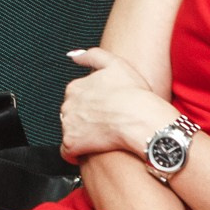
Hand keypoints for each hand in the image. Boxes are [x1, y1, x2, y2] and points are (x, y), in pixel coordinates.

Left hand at [60, 46, 173, 160]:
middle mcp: (67, 105)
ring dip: (81, 135)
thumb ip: (91, 56)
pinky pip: (68, 151)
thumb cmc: (134, 93)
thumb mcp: (115, 64)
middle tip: (104, 124)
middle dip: (84, 119)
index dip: (90, 104)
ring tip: (102, 137)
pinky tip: (90, 151)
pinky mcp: (72, 143)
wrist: (141, 119)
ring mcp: (68, 124)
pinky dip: (76, 153)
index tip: (103, 109)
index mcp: (75, 87)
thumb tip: (73, 56)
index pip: (75, 98)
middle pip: (71, 114)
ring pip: (70, 131)